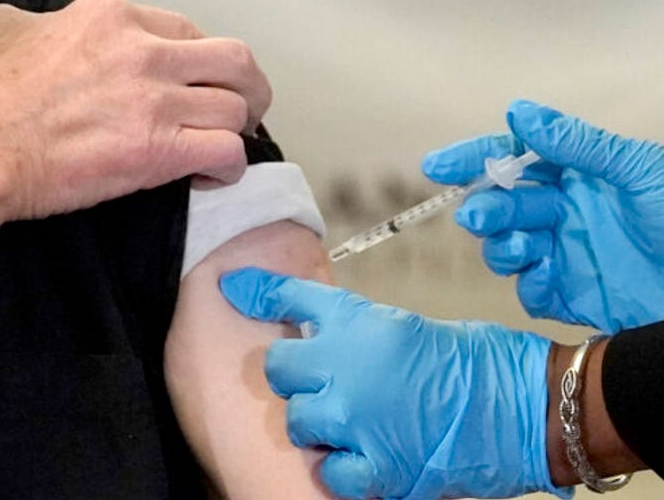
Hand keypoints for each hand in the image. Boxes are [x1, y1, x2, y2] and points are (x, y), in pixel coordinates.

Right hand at [0, 0, 271, 219]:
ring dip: (239, 129)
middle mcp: (142, 51)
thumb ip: (45, 25)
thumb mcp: (6, 29)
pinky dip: (229, 167)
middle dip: (245, 85)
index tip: (192, 84)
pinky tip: (212, 177)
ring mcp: (155, 100)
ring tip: (227, 148)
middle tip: (240, 108)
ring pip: (237, 105)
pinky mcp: (158, 151)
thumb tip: (48, 34)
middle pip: (231, 59)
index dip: (196, 61)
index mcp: (110, 18)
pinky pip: (227, 151)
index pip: (183, 30)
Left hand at [219, 268, 567, 499]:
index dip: (257, 292)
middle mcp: (348, 364)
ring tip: (350, 423)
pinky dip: (340, 467)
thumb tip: (318, 342)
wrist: (525, 405)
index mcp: (360, 321)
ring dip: (317, 424)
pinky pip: (329, 469)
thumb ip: (355, 334)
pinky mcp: (378, 463)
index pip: (291, 299)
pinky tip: (361, 457)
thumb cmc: (476, 362)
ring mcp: (357, 416)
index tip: (233, 288)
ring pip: (297, 420)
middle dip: (296, 376)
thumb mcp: (406, 329)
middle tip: (324, 384)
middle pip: (279, 367)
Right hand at [422, 100, 663, 332]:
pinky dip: (530, 283)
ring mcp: (564, 254)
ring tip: (520, 249)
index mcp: (577, 177)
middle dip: (484, 210)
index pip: (513, 160)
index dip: (474, 160)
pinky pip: (530, 290)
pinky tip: (547, 277)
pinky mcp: (569, 294)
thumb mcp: (636, 171)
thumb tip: (520, 111)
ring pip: (506, 249)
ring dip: (502, 247)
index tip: (438, 166)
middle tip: (480, 217)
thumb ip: (575, 145)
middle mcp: (563, 213)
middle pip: (502, 207)